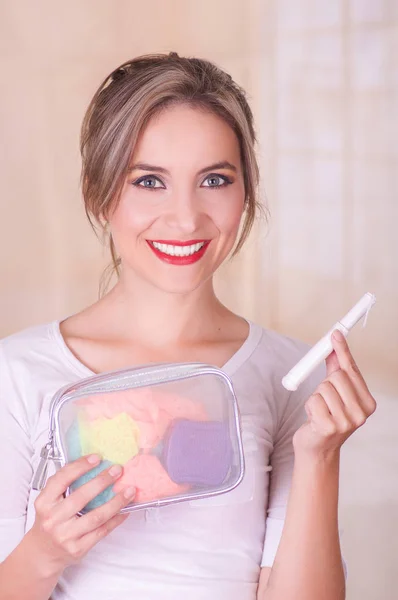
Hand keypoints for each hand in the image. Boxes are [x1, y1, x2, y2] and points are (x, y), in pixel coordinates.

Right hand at [27, 454, 135, 574]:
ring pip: (96, 516)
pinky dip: (116, 519)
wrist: (44, 552)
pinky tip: (125, 510)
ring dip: (116, 502)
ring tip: (129, 491)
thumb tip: (93, 464)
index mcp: (44, 503)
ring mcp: (65, 535)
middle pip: (81, 497)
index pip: (61, 480)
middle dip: (102, 481)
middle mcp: (53, 519)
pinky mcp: (78, 548)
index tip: (96, 457)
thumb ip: (64, 484)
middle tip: (117, 470)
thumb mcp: (49, 501)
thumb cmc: (50, 521)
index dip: (80, 466)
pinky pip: (102, 531)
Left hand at [293, 329, 376, 458]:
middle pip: (337, 377)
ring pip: (323, 388)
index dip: (342, 350)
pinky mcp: (329, 427)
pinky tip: (314, 418)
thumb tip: (333, 346)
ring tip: (320, 411)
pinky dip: (310, 406)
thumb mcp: (334, 394)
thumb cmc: (326, 418)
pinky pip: (313, 400)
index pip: (352, 370)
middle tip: (325, 399)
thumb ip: (336, 370)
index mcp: (367, 402)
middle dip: (325, 383)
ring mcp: (347, 421)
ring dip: (316, 397)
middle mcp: (361, 413)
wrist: (317, 449)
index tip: (335, 334)